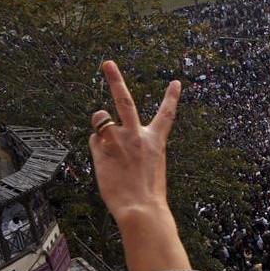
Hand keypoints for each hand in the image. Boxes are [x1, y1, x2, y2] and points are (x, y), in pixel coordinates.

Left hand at [89, 60, 180, 218]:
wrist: (140, 207)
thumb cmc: (147, 191)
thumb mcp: (150, 165)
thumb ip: (133, 146)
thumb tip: (106, 134)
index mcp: (156, 140)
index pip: (167, 114)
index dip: (171, 97)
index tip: (175, 82)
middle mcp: (137, 135)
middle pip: (124, 100)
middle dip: (115, 79)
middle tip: (107, 63)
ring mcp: (118, 141)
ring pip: (100, 118)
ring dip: (99, 121)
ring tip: (103, 134)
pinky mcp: (101, 150)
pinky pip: (93, 140)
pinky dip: (97, 147)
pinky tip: (105, 162)